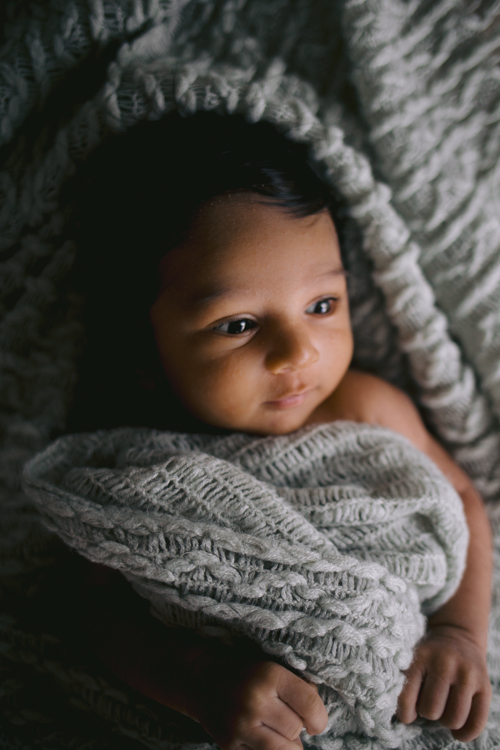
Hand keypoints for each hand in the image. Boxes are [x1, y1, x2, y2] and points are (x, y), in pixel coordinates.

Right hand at [188, 655, 327, 749]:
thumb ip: (298, 688)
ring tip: (278, 734)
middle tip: (285, 720)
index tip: (316, 723)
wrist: (204, 681)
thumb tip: (316, 716)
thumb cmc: (248, 676)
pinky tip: (260, 738)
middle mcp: (255, 699)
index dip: (319, 718)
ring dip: (286, 746)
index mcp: (270, 675)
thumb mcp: (273, 669)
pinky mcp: (229, 744)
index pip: (310, 703)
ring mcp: (241, 724)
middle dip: (296, 729)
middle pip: (296, 729)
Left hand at [397, 625, 490, 741]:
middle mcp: (444, 663)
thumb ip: (406, 682)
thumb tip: (404, 716)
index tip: (408, 715)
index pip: (406, 698)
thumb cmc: (430, 656)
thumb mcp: (414, 658)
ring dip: (445, 721)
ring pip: (453, 719)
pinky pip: (476, 722)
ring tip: (444, 711)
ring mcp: (467, 674)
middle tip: (430, 704)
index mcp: (420, 657)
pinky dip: (465, 733)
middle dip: (428, 713)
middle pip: (431, 710)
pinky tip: (457, 732)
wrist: (458, 635)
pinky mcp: (484, 685)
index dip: (405, 714)